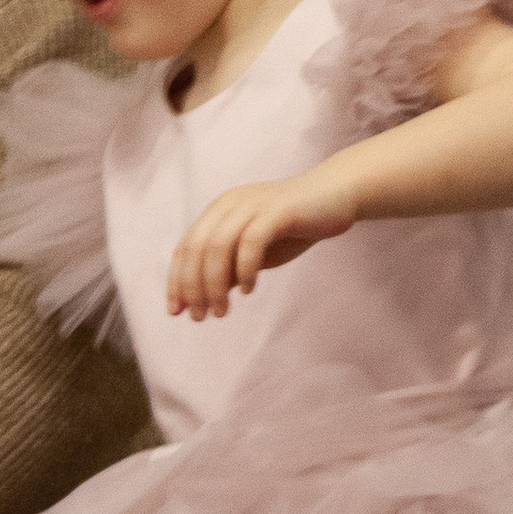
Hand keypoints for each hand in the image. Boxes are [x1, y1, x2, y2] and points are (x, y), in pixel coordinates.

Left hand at [166, 166, 357, 318]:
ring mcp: (252, 205)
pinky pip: (251, 242)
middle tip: (200, 317)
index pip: (185, 248)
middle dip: (193, 287)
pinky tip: (250, 290)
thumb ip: (229, 270)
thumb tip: (202, 299)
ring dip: (215, 284)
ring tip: (222, 311)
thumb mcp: (254, 254)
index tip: (177, 311)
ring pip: (218, 246)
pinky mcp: (277, 211)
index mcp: (219, 211)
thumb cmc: (294, 227)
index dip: (177, 281)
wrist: (336, 196)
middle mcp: (229, 204)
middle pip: (196, 249)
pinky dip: (245, 269)